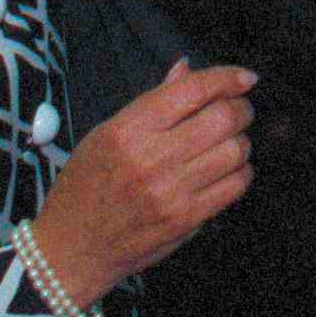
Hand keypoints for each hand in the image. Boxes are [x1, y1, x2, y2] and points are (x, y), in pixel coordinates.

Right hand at [29, 59, 257, 307]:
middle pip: (223, 118)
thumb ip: (152, 100)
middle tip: (238, 110)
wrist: (72, 249)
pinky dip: (241, 172)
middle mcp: (152, 158)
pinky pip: (234, 186)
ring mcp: (171, 191)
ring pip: (235, 151)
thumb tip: (187, 67)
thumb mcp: (105, 133)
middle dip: (241, 108)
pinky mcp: (185, 219)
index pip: (192, 90)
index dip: (227, 78)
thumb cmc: (85, 186)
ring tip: (230, 141)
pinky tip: (228, 169)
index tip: (244, 77)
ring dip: (241, 140)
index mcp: (129, 129)